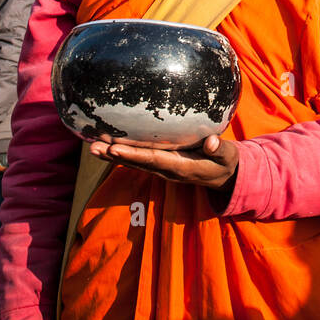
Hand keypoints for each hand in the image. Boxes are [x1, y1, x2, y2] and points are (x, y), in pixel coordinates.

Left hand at [86, 133, 238, 189]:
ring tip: (92, 147)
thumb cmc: (225, 163)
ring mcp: (161, 168)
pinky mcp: (160, 163)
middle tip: (94, 147)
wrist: (223, 176)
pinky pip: (137, 158)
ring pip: (134, 162)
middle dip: (115, 156)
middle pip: (137, 163)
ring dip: (112, 155)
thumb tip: (211, 142)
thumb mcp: (227, 156)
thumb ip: (219, 150)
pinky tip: (106, 144)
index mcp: (181, 167)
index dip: (134, 155)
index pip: (153, 160)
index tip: (115, 149)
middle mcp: (166, 170)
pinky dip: (120, 152)